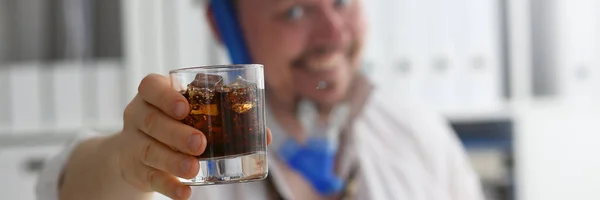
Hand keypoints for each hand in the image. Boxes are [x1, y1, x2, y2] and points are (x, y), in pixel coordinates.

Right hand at [106, 74, 271, 199]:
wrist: (134, 151)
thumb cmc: (174, 124)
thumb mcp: (189, 114)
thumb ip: (221, 118)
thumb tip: (265, 135)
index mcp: (153, 94)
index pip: (150, 86)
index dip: (165, 96)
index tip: (184, 108)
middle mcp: (138, 115)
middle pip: (152, 121)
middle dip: (177, 133)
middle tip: (201, 143)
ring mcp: (133, 143)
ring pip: (150, 150)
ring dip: (173, 160)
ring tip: (194, 167)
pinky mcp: (135, 169)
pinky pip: (150, 178)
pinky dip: (168, 186)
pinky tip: (184, 192)